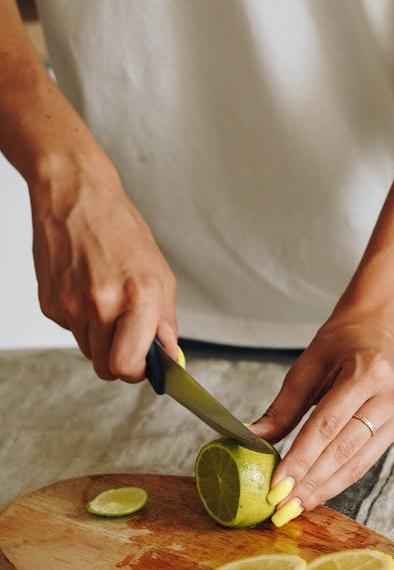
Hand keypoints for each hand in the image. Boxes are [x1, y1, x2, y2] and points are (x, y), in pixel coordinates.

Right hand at [29, 151, 178, 380]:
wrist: (75, 196)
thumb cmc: (119, 229)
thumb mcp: (159, 273)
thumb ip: (165, 320)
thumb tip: (168, 355)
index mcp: (138, 297)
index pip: (127, 366)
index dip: (136, 372)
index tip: (143, 366)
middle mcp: (101, 304)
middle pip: (105, 367)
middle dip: (119, 358)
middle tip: (127, 337)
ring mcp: (70, 305)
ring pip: (88, 350)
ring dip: (100, 338)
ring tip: (106, 301)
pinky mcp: (49, 303)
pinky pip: (70, 330)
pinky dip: (80, 319)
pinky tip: (86, 289)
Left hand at [248, 316, 393, 518]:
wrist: (381, 324)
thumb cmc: (342, 340)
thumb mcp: (307, 365)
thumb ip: (283, 407)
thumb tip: (253, 438)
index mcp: (367, 370)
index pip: (327, 425)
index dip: (300, 459)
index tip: (277, 486)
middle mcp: (392, 392)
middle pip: (344, 449)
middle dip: (310, 482)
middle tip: (283, 507)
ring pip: (358, 461)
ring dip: (325, 488)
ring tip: (297, 506)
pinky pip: (367, 458)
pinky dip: (340, 477)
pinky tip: (319, 490)